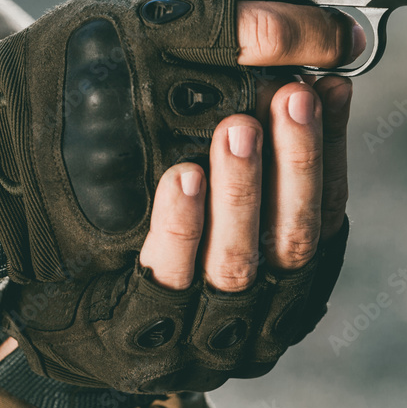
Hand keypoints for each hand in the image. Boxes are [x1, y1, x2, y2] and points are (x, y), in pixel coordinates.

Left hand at [0, 0, 360, 374]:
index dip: (331, 150)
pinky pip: (168, 280)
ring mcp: (207, 333)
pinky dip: (180, 227)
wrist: (75, 313)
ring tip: (237, 128)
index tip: (327, 88)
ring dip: (241, 191)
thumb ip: (262, 150)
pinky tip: (181, 176)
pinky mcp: (147, 335)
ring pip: (238, 263)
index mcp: (290, 276)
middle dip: (298, 163)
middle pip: (296, 240)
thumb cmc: (159, 240)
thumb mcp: (219, 194)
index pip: (327, 211)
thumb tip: (305, 72)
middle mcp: (262, 311)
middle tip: (292, 95)